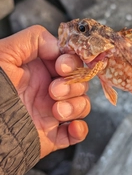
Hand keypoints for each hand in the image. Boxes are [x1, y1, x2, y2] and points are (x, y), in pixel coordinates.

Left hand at [0, 25, 89, 157]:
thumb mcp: (4, 54)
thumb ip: (33, 39)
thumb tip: (59, 47)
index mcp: (38, 71)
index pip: (69, 61)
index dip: (71, 62)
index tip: (61, 66)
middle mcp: (47, 90)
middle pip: (79, 82)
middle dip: (72, 85)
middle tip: (53, 91)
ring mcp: (51, 113)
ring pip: (82, 105)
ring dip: (77, 106)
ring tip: (57, 112)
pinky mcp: (52, 135)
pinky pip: (77, 132)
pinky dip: (80, 130)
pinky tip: (72, 127)